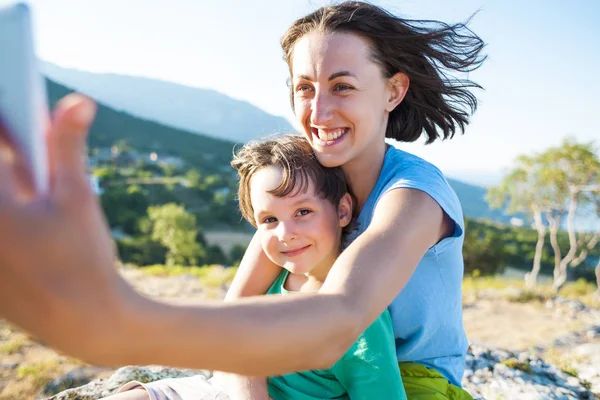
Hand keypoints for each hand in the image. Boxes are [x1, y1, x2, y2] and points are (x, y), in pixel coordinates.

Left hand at [0, 94, 138, 363]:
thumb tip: (78, 101)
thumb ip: (68, 145)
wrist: (87, 322)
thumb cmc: (85, 258)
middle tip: (26, 145)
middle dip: (12, 162)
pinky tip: (24, 217)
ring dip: (10, 186)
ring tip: (27, 181)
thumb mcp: (78, 197)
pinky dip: (9, 214)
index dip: (4, 129)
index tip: (13, 108)